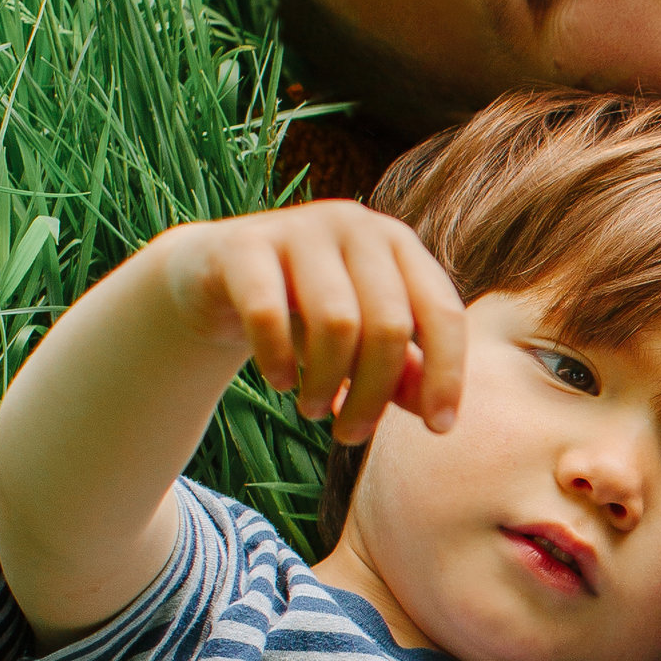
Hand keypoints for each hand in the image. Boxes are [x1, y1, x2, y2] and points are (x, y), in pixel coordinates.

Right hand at [157, 201, 465, 447]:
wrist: (213, 278)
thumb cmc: (303, 314)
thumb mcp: (361, 343)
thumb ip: (403, 373)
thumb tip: (438, 417)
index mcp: (398, 244)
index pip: (443, 311)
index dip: (447, 374)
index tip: (439, 430)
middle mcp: (356, 225)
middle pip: (389, 325)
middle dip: (375, 394)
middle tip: (350, 435)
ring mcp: (300, 228)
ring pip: (336, 323)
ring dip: (327, 384)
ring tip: (313, 410)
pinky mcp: (244, 245)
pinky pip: (269, 315)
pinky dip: (279, 361)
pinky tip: (281, 382)